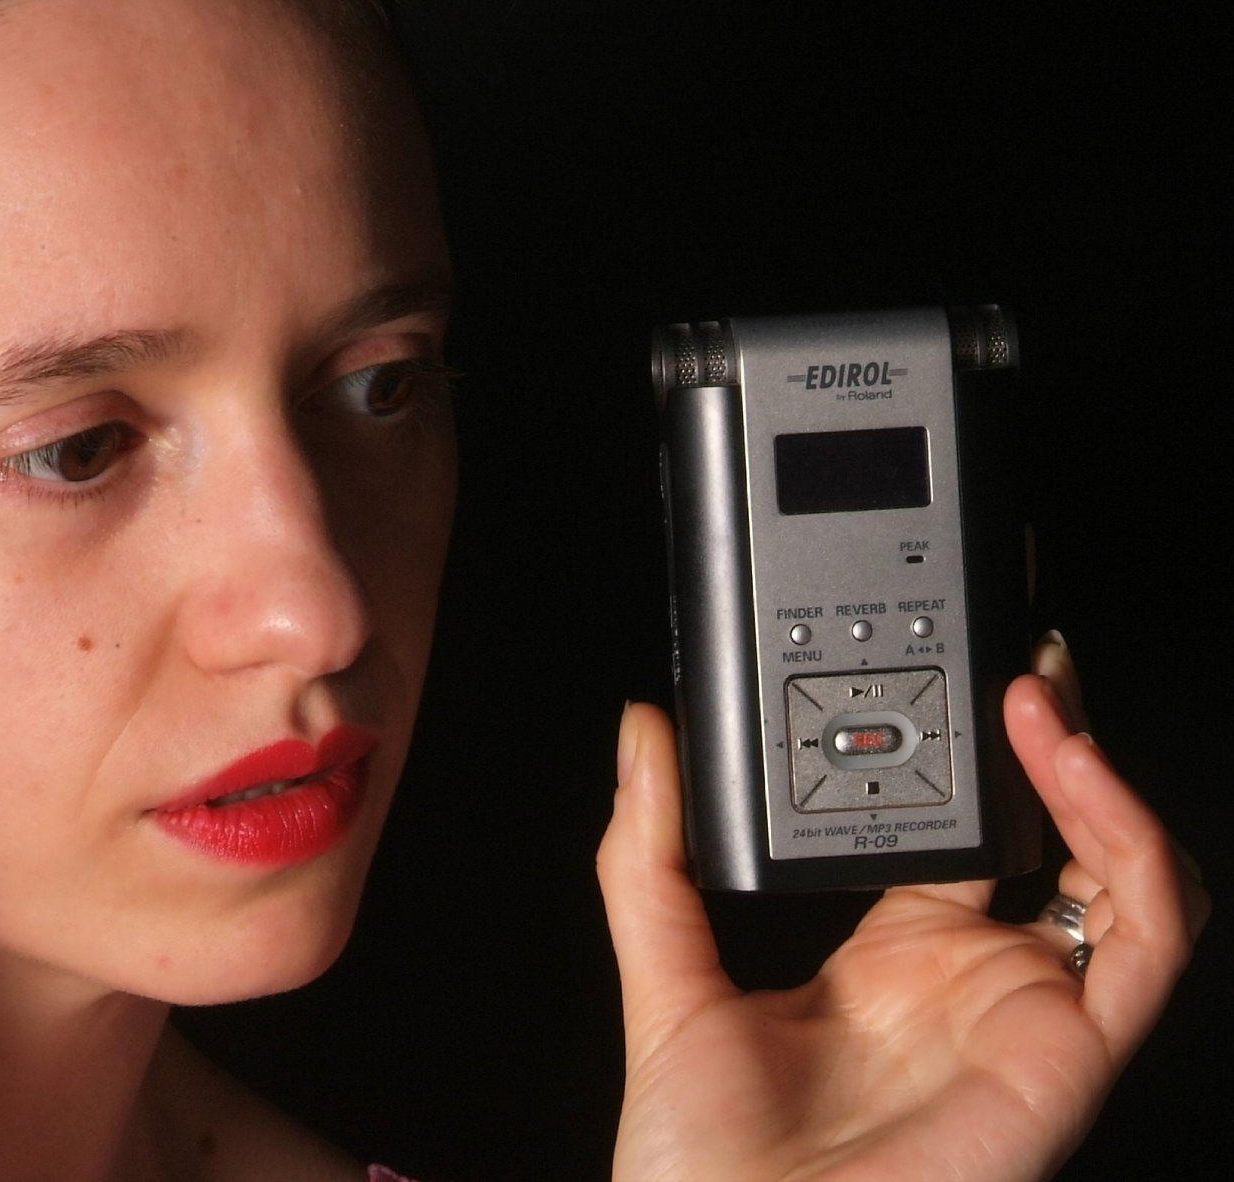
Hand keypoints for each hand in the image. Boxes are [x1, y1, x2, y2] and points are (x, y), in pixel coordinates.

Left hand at [598, 638, 1209, 1180]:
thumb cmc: (700, 1161)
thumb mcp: (664, 974)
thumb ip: (648, 853)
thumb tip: (641, 735)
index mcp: (888, 955)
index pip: (960, 825)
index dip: (966, 748)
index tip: (938, 668)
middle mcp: (970, 978)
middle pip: (1052, 835)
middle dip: (1051, 739)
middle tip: (1018, 654)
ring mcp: (1025, 1012)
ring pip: (1122, 877)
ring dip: (1098, 779)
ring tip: (1039, 701)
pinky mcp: (1067, 1051)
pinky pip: (1144, 941)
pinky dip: (1133, 848)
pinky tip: (1077, 778)